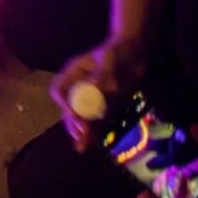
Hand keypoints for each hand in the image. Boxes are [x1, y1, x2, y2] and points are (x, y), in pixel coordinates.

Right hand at [48, 36, 145, 152]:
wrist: (138, 50)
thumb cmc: (120, 51)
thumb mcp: (109, 62)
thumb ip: (100, 78)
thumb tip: (92, 93)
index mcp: (74, 73)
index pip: (59, 90)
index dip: (64, 104)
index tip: (75, 115)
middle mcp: (78, 85)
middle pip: (69, 107)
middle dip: (74, 122)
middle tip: (81, 137)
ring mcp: (91, 95)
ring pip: (81, 116)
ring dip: (81, 131)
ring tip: (82, 146)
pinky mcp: (104, 102)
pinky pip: (95, 118)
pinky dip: (93, 130)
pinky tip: (92, 142)